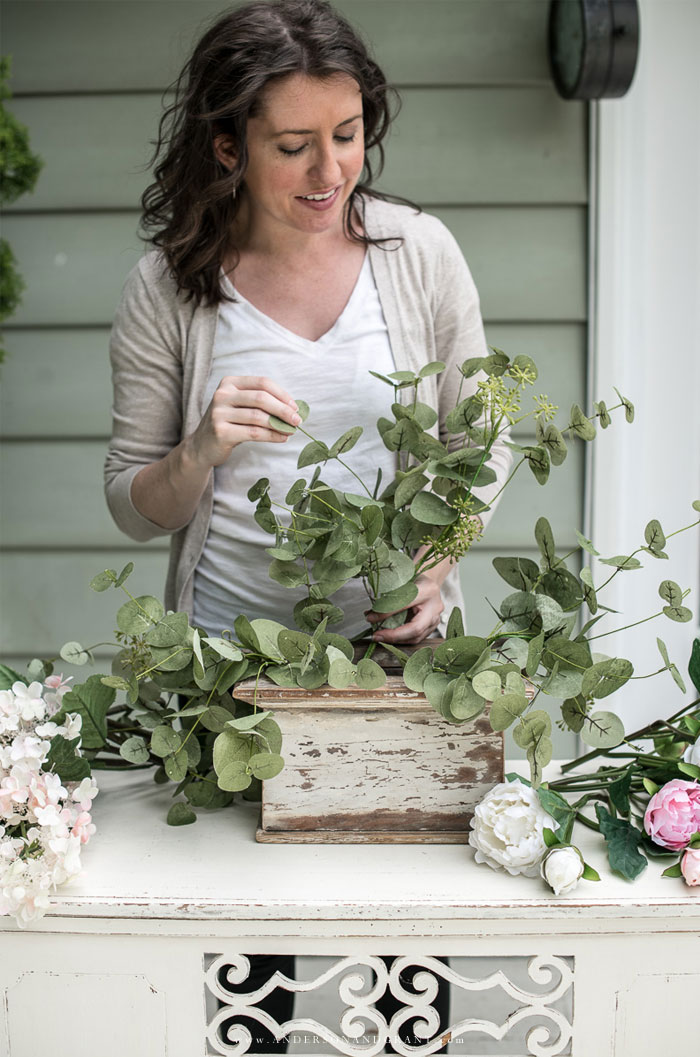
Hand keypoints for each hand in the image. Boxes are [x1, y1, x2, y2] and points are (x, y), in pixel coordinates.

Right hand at [186, 375, 300, 467]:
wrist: (203, 445)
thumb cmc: (229, 423)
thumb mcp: (241, 407)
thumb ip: (261, 403)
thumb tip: (293, 408)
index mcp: (229, 383)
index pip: (262, 383)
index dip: (282, 394)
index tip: (295, 406)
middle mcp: (222, 394)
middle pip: (261, 398)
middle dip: (283, 409)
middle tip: (297, 420)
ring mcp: (219, 413)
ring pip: (258, 417)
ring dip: (279, 425)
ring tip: (291, 430)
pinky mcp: (221, 431)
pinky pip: (253, 433)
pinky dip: (271, 436)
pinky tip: (281, 438)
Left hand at [365, 573, 444, 643]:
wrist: (427, 582)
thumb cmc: (413, 580)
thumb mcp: (400, 582)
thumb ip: (387, 597)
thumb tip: (370, 614)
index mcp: (428, 590)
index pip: (405, 604)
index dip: (386, 613)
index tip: (370, 618)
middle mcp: (435, 607)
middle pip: (416, 628)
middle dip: (394, 635)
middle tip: (376, 636)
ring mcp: (436, 619)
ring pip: (416, 637)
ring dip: (396, 640)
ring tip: (380, 636)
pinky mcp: (432, 627)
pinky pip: (416, 638)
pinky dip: (401, 639)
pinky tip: (389, 636)